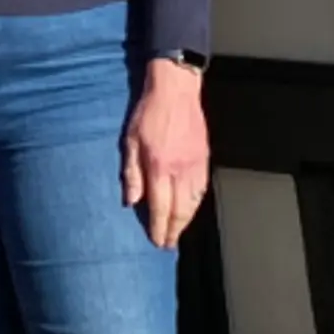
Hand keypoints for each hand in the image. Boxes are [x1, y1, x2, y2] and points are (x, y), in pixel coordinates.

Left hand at [122, 58, 208, 249]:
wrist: (175, 89)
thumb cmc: (149, 112)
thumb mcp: (130, 141)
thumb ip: (131, 173)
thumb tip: (131, 201)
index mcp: (159, 167)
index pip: (160, 207)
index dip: (158, 228)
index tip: (157, 242)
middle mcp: (180, 170)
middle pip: (180, 211)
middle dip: (174, 231)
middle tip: (168, 244)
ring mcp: (195, 165)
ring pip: (194, 202)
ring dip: (186, 221)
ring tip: (178, 232)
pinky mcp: (204, 158)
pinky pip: (202, 188)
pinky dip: (196, 204)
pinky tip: (190, 209)